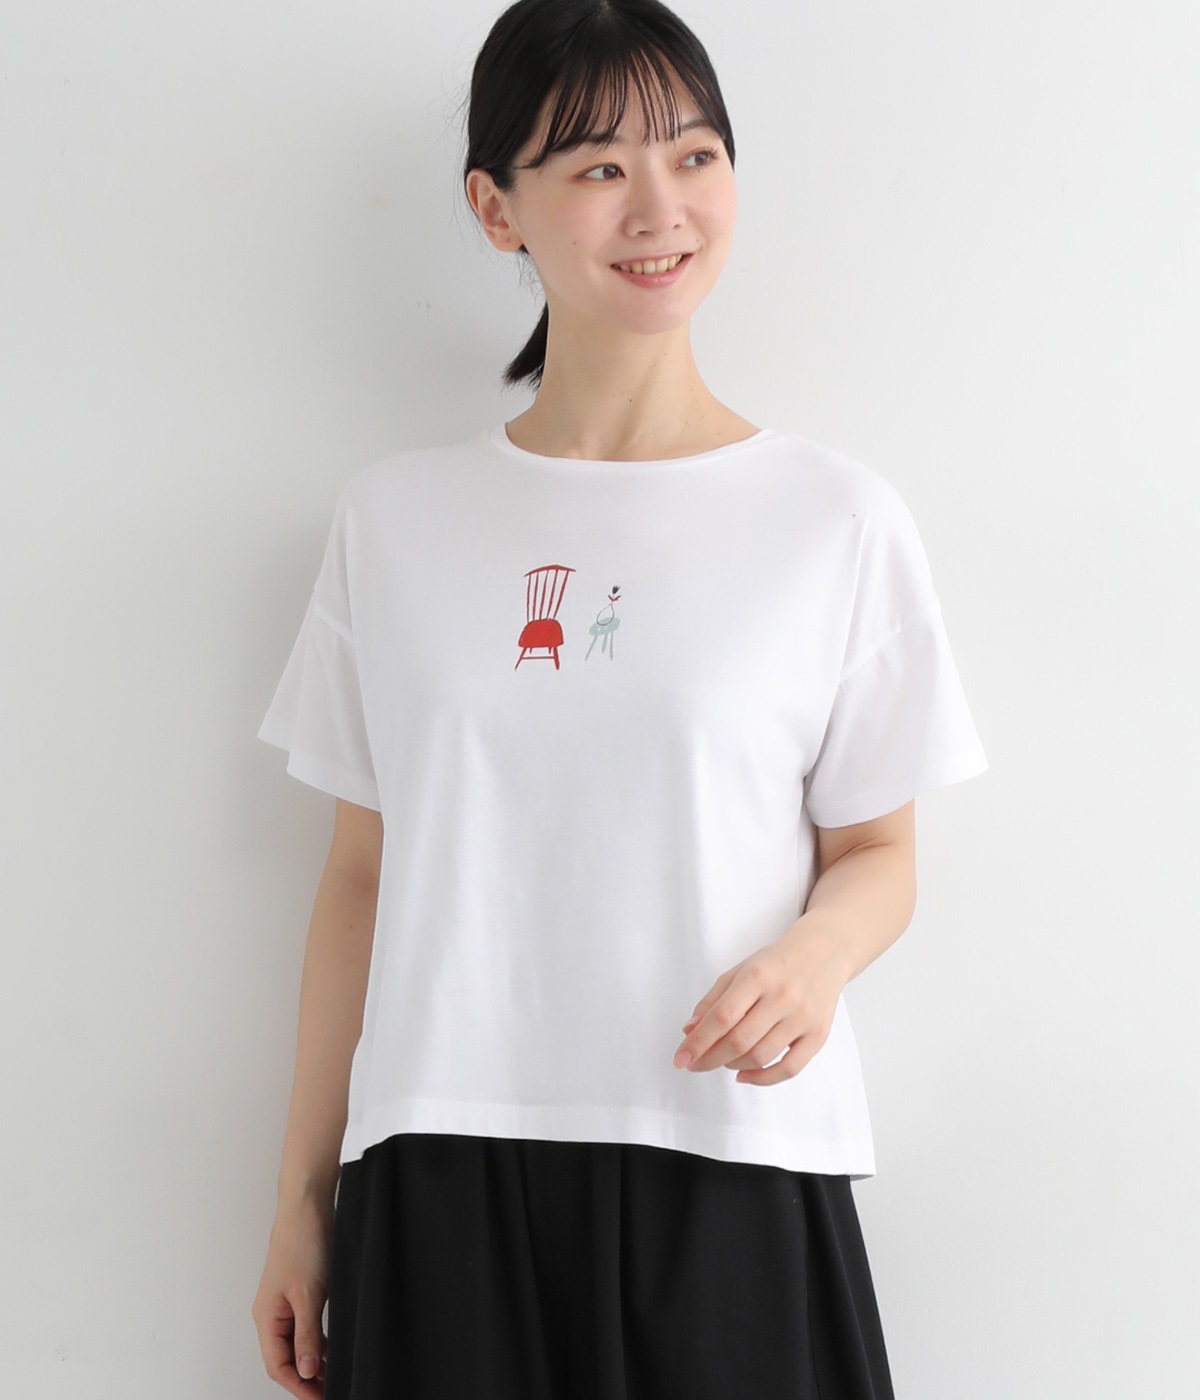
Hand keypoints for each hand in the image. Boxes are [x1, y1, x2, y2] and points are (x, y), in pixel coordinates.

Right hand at [251, 1195, 334, 1396]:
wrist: (308, 1205)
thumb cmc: (302, 1243)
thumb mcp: (309, 1295)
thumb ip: (307, 1336)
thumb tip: (306, 1371)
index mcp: (267, 1317)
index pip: (278, 1366)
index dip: (298, 1386)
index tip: (320, 1398)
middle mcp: (272, 1313)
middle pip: (285, 1358)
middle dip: (306, 1378)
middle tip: (331, 1391)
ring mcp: (285, 1303)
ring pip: (296, 1344)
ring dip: (314, 1362)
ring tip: (335, 1376)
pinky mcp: (300, 1292)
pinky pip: (305, 1327)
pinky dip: (318, 1342)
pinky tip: (333, 1350)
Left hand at [673, 917, 851, 1085]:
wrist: (823, 953)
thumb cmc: (776, 963)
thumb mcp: (740, 971)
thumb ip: (713, 1000)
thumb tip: (690, 1032)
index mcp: (758, 976)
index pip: (722, 1017)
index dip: (698, 1042)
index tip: (681, 1059)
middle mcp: (782, 996)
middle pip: (739, 1040)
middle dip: (710, 1058)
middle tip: (695, 1064)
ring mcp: (803, 1017)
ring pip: (761, 1056)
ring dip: (733, 1066)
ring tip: (722, 1061)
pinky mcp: (818, 1034)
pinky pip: (790, 1068)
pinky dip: (763, 1079)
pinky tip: (744, 1075)